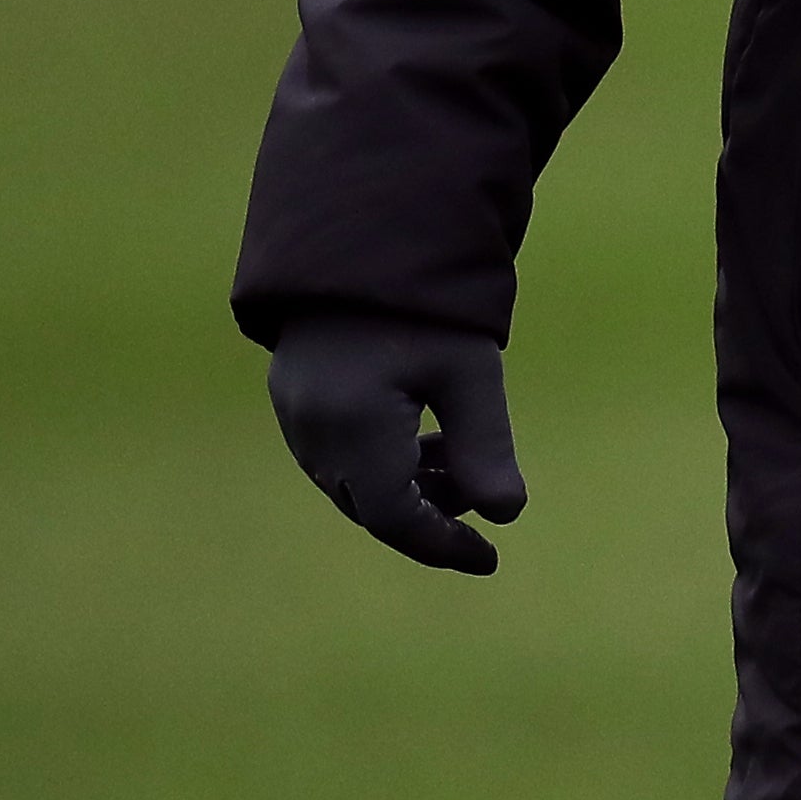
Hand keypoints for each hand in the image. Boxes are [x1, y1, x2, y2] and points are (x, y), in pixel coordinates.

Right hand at [268, 321, 526, 573]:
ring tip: (461, 464)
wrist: (362, 240)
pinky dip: (382, 464)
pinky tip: (426, 442)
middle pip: (370, 507)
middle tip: (481, 514)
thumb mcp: (470, 372)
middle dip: (428, 520)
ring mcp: (294, 415)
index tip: (489, 559)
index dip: (441, 545)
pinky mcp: (293, 399)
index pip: (394, 518)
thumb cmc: (427, 304)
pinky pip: (336, 457)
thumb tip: (507, 515)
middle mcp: (311, 429)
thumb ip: (485, 445)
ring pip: (352, 484)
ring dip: (407, 490)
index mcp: (352, 426)